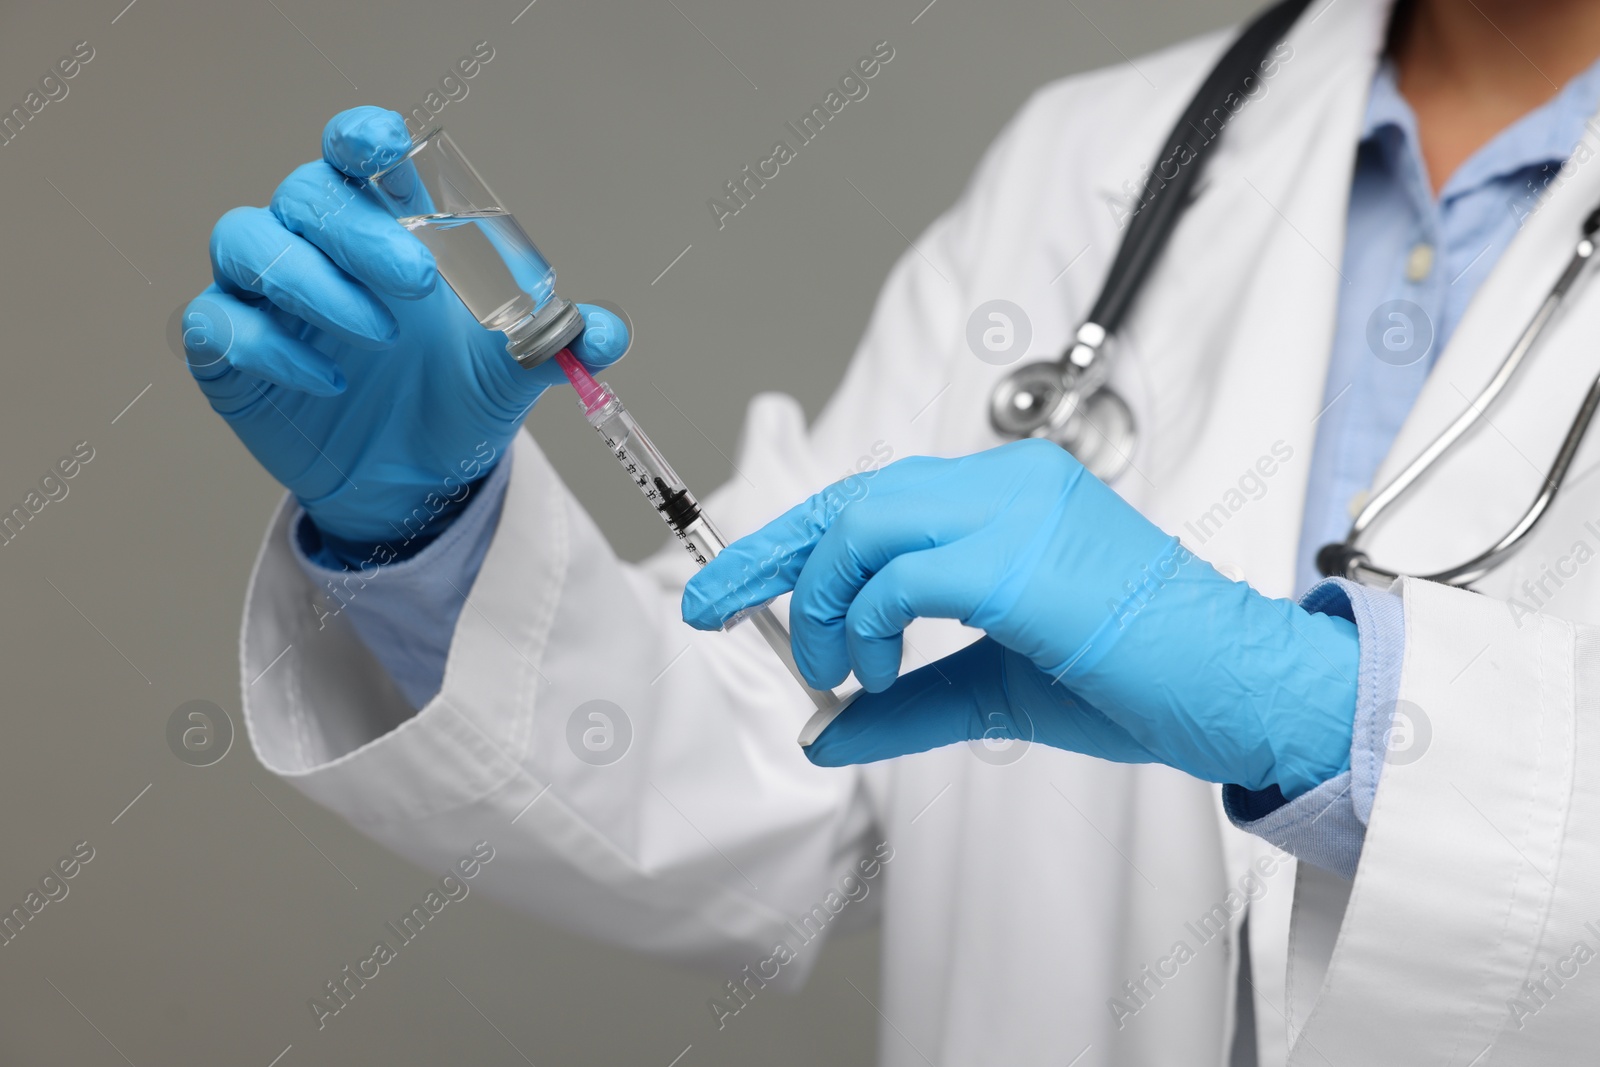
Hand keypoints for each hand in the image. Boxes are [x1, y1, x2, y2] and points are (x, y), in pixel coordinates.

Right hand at [183, 106, 627, 552]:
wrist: (417, 485)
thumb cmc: (454, 399)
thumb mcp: (513, 372)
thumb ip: (556, 341)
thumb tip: (603, 333)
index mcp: (382, 224)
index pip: (351, 152)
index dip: (359, 137)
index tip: (385, 146)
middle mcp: (316, 247)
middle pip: (305, 194)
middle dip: (360, 230)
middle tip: (420, 281)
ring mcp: (266, 297)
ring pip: (246, 241)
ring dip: (312, 281)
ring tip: (380, 334)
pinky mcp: (230, 353)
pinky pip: (216, 321)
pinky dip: (269, 343)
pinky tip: (328, 379)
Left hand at [681, 440, 1358, 797]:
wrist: (1238, 689)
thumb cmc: (1137, 679)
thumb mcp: (997, 689)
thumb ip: (907, 702)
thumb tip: (822, 729)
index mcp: (1005, 494)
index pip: (870, 497)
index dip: (788, 539)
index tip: (725, 587)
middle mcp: (1005, 481)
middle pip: (850, 498)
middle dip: (769, 556)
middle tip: (713, 610)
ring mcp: (1013, 509)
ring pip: (862, 525)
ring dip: (822, 603)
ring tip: (838, 669)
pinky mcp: (1018, 557)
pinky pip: (899, 576)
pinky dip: (866, 626)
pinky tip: (881, 673)